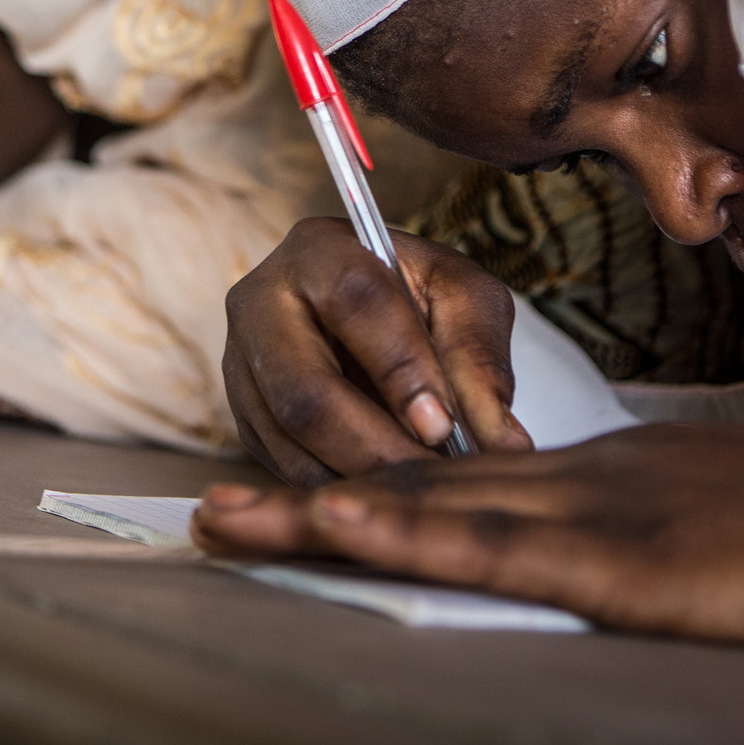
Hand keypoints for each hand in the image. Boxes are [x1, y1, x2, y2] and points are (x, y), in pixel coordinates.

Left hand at [192, 424, 743, 685]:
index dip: (372, 491)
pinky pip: (495, 543)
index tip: (298, 498)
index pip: (462, 483)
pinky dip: (410, 533)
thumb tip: (617, 559)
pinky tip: (345, 526)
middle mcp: (573, 484)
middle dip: (310, 496)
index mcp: (598, 481)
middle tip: (214, 502)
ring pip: (432, 506)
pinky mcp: (621, 557)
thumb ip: (652, 534)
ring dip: (320, 511)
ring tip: (229, 517)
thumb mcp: (718, 524)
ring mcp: (591, 515)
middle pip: (419, 486)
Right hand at [222, 217, 529, 486]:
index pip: (355, 302)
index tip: (443, 425)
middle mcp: (261, 302)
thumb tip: (504, 442)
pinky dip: (337, 488)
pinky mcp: (242, 413)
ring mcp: (239, 362)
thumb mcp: (463, 300)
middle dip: (375, 447)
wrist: (364, 307)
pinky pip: (281, 465)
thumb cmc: (418, 296)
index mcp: (320, 251)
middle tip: (433, 480)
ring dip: (359, 477)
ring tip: (418, 493)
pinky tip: (384, 494)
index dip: (400, 368)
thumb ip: (480, 359)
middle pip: (306, 390)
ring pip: (289, 438)